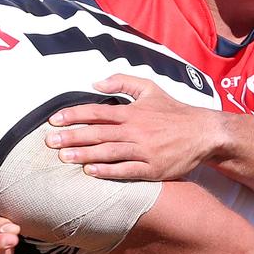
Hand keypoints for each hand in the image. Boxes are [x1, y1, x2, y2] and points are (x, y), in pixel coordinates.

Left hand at [45, 75, 220, 179]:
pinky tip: (91, 171)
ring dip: (84, 154)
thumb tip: (95, 82)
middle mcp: (135, 130)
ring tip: (64, 157)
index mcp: (132, 112)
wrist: (204, 133)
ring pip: (108, 152)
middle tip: (49, 142)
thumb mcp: (150, 88)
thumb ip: (122, 82)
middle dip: (71, 136)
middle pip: (97, 133)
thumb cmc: (174, 111)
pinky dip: (108, 171)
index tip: (53, 120)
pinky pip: (126, 170)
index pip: (96, 112)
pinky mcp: (153, 169)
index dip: (73, 116)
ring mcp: (144, 151)